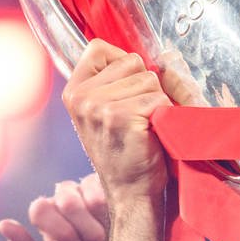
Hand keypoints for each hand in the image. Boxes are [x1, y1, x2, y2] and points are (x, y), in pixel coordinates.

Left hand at [0, 174, 107, 240]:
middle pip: (62, 201)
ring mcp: (90, 189)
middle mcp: (66, 197)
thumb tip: (2, 224)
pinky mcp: (114, 186)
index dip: (61, 232)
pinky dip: (111, 216)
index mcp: (49, 214)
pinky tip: (120, 225)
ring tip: (109, 239)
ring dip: (97, 227)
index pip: (40, 209)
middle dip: (80, 232)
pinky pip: (105, 194)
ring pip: (85, 199)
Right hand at [62, 40, 172, 203]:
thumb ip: (109, 82)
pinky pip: (159, 99)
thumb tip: (136, 56)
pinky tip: (152, 134)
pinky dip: (164, 115)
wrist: (131, 193)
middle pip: (132, 62)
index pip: (99, 47)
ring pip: (149, 79)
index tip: (127, 92)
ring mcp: (99, 106)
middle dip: (144, 87)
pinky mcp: (122, 117)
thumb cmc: (125, 153)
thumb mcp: (102, 113)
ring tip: (145, 127)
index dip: (123, 64)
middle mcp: (82, 96)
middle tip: (138, 119)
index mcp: (74, 91)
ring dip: (156, 102)